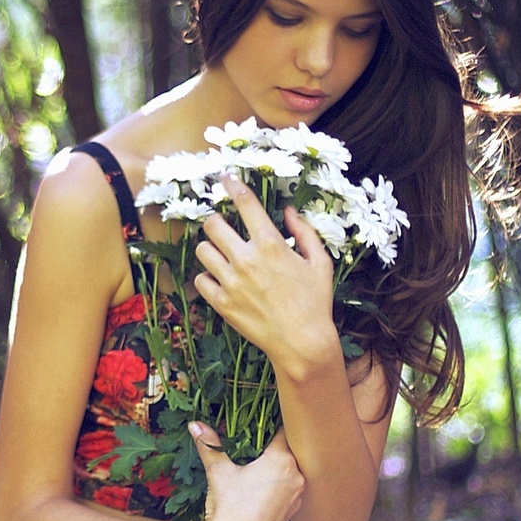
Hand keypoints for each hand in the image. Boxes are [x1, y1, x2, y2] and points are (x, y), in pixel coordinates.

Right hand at [193, 424, 302, 520]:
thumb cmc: (228, 508)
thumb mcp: (218, 472)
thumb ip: (210, 445)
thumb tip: (195, 424)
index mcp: (282, 460)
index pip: (285, 430)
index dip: (274, 422)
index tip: (265, 417)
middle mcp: (297, 476)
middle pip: (292, 450)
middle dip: (276, 444)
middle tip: (260, 438)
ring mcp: (298, 496)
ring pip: (294, 470)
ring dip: (281, 465)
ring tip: (261, 462)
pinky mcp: (293, 512)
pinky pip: (291, 489)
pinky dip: (281, 484)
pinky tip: (264, 486)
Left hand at [194, 174, 337, 368]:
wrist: (302, 343)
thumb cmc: (315, 302)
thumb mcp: (320, 263)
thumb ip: (304, 232)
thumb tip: (289, 211)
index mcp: (271, 245)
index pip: (245, 203)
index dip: (232, 185)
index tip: (225, 177)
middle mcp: (246, 260)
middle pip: (212, 224)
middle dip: (217, 222)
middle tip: (224, 228)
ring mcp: (230, 282)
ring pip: (203, 250)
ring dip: (211, 249)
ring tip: (223, 256)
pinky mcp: (221, 303)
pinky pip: (200, 280)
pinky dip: (208, 277)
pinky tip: (221, 280)